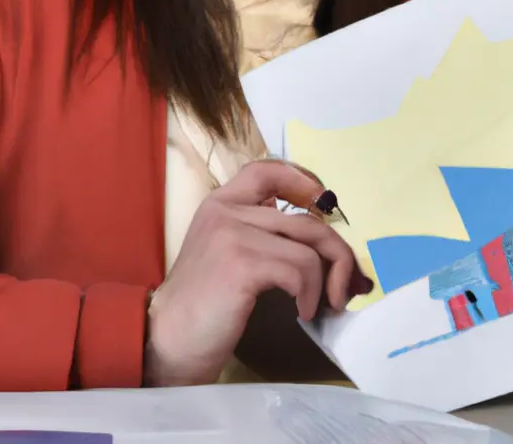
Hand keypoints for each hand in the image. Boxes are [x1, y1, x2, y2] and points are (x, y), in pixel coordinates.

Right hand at [142, 159, 371, 386]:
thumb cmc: (202, 306)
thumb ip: (260, 235)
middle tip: (346, 283)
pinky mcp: (241, 263)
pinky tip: (302, 312)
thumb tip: (321, 242)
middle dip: (337, 252)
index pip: (265, 170)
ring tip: (321, 305)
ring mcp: (232, 234)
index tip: (323, 204)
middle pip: (306, 219)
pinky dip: (310, 294)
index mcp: (220, 204)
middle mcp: (226, 210)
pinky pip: (299, 270)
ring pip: (308, 247)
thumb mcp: (225, 254)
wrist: (166, 342)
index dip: (302, 180)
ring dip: (327, 280)